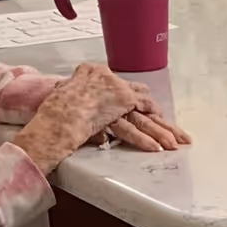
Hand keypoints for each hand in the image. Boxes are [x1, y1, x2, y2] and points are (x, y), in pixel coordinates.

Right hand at [12, 65, 189, 172]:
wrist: (44, 107)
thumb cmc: (52, 105)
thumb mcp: (69, 95)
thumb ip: (86, 104)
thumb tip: (98, 126)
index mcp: (102, 77)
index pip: (133, 93)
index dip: (148, 109)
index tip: (160, 118)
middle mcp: (110, 85)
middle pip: (143, 108)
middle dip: (163, 124)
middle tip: (181, 136)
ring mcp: (110, 99)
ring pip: (141, 119)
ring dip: (160, 133)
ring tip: (175, 145)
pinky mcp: (106, 114)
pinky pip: (129, 129)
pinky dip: (143, 139)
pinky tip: (157, 149)